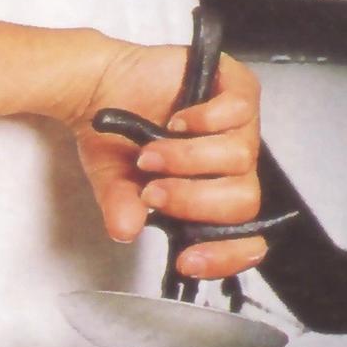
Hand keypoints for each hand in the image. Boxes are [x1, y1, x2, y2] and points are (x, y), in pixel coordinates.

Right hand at [69, 39, 264, 280]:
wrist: (102, 86)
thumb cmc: (115, 135)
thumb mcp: (112, 181)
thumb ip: (122, 205)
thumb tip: (125, 229)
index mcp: (211, 195)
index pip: (240, 234)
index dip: (225, 254)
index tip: (189, 259)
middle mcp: (231, 166)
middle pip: (244, 200)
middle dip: (193, 201)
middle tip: (153, 191)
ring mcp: (239, 127)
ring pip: (240, 157)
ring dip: (188, 159)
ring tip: (151, 153)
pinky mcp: (236, 89)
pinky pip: (240, 110)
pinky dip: (205, 119)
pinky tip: (177, 121)